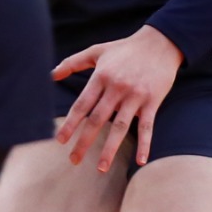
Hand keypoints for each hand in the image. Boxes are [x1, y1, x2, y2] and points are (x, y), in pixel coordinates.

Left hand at [54, 25, 183, 172]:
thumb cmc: (124, 48)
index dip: (70, 124)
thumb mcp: (97, 51)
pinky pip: (148, 126)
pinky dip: (145, 144)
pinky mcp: (153, 101)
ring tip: (101, 168)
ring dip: (110, 149)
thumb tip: (50, 74)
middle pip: (97, 120)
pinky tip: (140, 160)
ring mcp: (136, 96)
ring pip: (120, 127)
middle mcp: (116, 88)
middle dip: (84, 142)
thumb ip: (72, 62)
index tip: (60, 140)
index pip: (82, 105)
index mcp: (100, 77)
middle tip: (74, 160)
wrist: (161, 43)